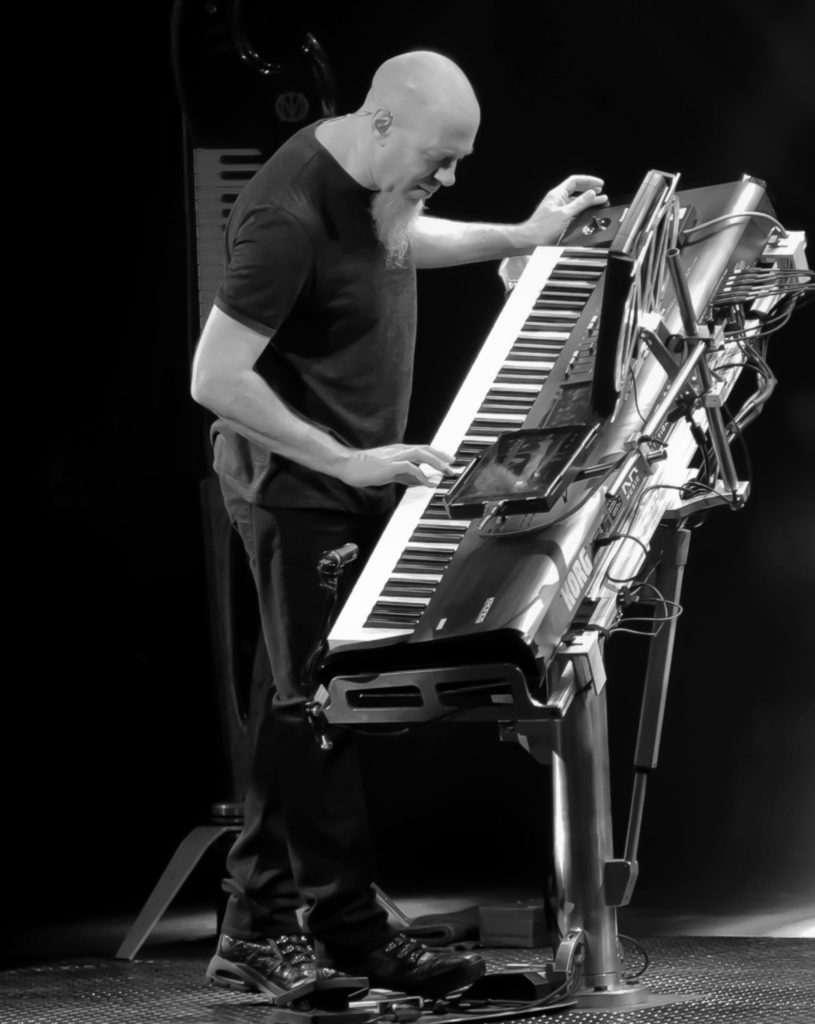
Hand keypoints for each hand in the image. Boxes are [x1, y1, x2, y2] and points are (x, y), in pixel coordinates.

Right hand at [339, 444, 454, 487]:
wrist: (348, 465)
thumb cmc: (365, 468)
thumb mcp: (390, 473)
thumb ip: (406, 476)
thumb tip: (422, 481)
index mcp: (399, 451)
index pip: (423, 449)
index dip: (438, 454)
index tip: (449, 461)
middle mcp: (399, 450)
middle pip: (426, 449)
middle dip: (442, 456)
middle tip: (453, 464)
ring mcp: (394, 456)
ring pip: (421, 454)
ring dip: (436, 462)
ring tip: (446, 470)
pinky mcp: (390, 464)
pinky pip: (409, 467)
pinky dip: (420, 474)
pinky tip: (427, 482)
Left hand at [520, 175, 607, 246]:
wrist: (530, 239)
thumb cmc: (542, 228)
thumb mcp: (565, 214)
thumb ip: (580, 203)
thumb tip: (591, 194)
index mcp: (557, 194)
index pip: (575, 180)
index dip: (588, 180)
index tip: (599, 184)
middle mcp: (557, 199)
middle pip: (576, 189)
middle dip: (589, 189)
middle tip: (601, 190)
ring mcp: (557, 207)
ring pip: (575, 200)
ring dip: (587, 200)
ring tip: (599, 200)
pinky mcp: (557, 216)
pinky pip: (572, 209)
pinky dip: (581, 209)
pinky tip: (586, 211)